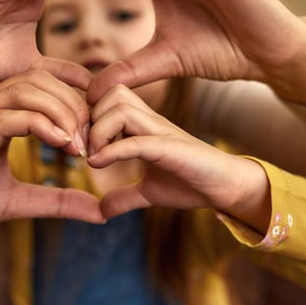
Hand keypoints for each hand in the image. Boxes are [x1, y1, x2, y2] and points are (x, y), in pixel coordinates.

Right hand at [0, 70, 99, 255]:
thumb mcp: (13, 203)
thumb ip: (53, 201)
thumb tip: (97, 211)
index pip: (40, 89)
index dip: (73, 106)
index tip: (94, 138)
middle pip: (38, 81)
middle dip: (74, 105)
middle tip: (93, 139)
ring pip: (24, 89)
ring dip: (61, 112)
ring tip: (80, 144)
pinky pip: (7, 115)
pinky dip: (41, 124)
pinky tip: (61, 144)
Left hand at [88, 84, 270, 232]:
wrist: (225, 187)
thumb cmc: (190, 182)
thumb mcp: (148, 192)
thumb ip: (124, 197)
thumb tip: (101, 210)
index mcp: (143, 124)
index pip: (107, 97)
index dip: (87, 115)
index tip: (79, 143)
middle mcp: (151, 121)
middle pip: (111, 94)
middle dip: (89, 118)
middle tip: (83, 147)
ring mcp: (161, 132)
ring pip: (120, 109)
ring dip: (98, 132)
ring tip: (93, 156)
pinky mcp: (171, 148)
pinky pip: (135, 141)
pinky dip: (111, 151)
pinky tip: (98, 164)